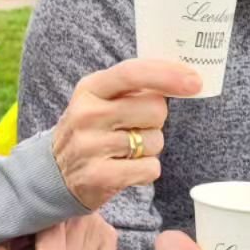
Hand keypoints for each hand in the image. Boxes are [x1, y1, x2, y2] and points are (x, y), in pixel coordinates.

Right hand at [51, 60, 203, 210]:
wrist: (55, 173)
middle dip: (156, 121)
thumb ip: (134, 86)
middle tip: (135, 128)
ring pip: (155, 141)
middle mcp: (87, 114)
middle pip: (155, 109)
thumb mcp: (100, 99)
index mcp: (90, 88)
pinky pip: (150, 168)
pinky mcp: (99, 176)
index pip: (133, 73)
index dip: (168, 75)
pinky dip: (146, 170)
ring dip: (150, 148)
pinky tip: (126, 168)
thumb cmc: (92, 130)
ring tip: (125, 150)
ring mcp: (90, 146)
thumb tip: (185, 78)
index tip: (195, 81)